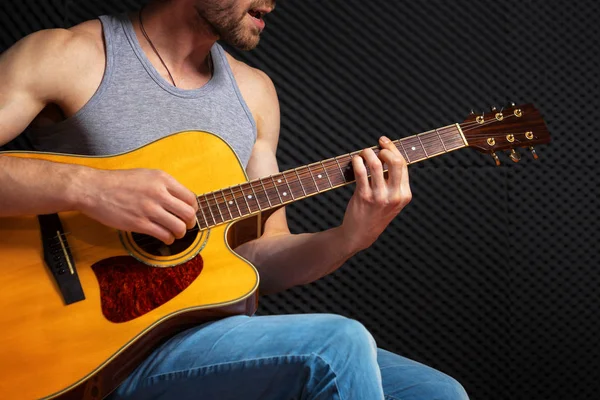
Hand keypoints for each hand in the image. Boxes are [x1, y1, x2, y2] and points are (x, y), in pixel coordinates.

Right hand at [76, 168, 197, 243]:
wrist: (94, 189)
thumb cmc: (118, 182)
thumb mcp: (145, 174)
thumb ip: (163, 185)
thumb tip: (179, 198)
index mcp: (162, 179)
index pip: (190, 197)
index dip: (193, 209)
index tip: (189, 213)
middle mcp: (159, 193)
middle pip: (188, 213)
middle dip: (190, 222)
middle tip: (186, 225)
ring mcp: (149, 209)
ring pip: (179, 227)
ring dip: (180, 233)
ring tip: (175, 233)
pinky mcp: (139, 223)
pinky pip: (163, 235)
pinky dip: (168, 239)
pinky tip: (165, 238)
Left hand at [340, 136, 411, 251]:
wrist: (361, 233)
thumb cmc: (375, 214)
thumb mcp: (392, 201)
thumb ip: (394, 182)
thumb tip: (387, 154)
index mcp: (405, 195)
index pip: (403, 165)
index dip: (393, 149)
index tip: (384, 142)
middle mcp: (395, 196)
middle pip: (395, 162)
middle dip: (385, 149)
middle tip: (376, 146)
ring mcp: (379, 197)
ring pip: (376, 165)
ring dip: (368, 153)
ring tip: (364, 153)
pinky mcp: (364, 197)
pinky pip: (361, 172)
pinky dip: (357, 162)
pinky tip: (356, 160)